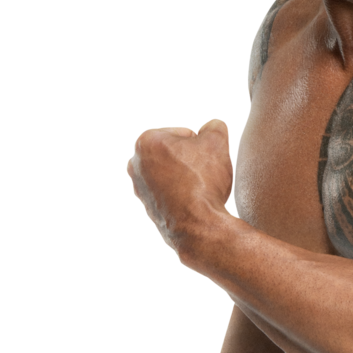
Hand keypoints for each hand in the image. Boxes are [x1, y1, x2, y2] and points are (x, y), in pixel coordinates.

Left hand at [127, 118, 233, 258]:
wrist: (198, 227)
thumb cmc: (204, 180)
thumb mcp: (217, 140)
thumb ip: (214, 125)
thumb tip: (212, 126)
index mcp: (145, 141)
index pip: (186, 132)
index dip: (203, 144)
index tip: (206, 160)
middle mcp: (135, 164)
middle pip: (178, 152)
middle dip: (194, 159)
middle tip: (206, 173)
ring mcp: (139, 189)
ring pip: (177, 172)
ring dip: (191, 176)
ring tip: (204, 188)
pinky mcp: (148, 208)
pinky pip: (174, 192)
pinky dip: (186, 194)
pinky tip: (198, 202)